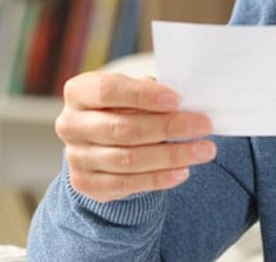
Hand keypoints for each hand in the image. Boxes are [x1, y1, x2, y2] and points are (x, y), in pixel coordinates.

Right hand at [55, 71, 216, 202]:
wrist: (100, 143)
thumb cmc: (124, 107)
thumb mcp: (132, 92)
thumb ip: (151, 93)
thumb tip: (186, 102)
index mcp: (78, 92)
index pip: (108, 90)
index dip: (142, 96)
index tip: (177, 99)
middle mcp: (71, 125)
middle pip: (123, 128)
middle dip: (169, 127)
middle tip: (204, 125)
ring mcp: (76, 157)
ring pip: (128, 159)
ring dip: (171, 155)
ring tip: (204, 150)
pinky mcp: (87, 184)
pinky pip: (127, 184)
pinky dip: (158, 178)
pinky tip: (183, 172)